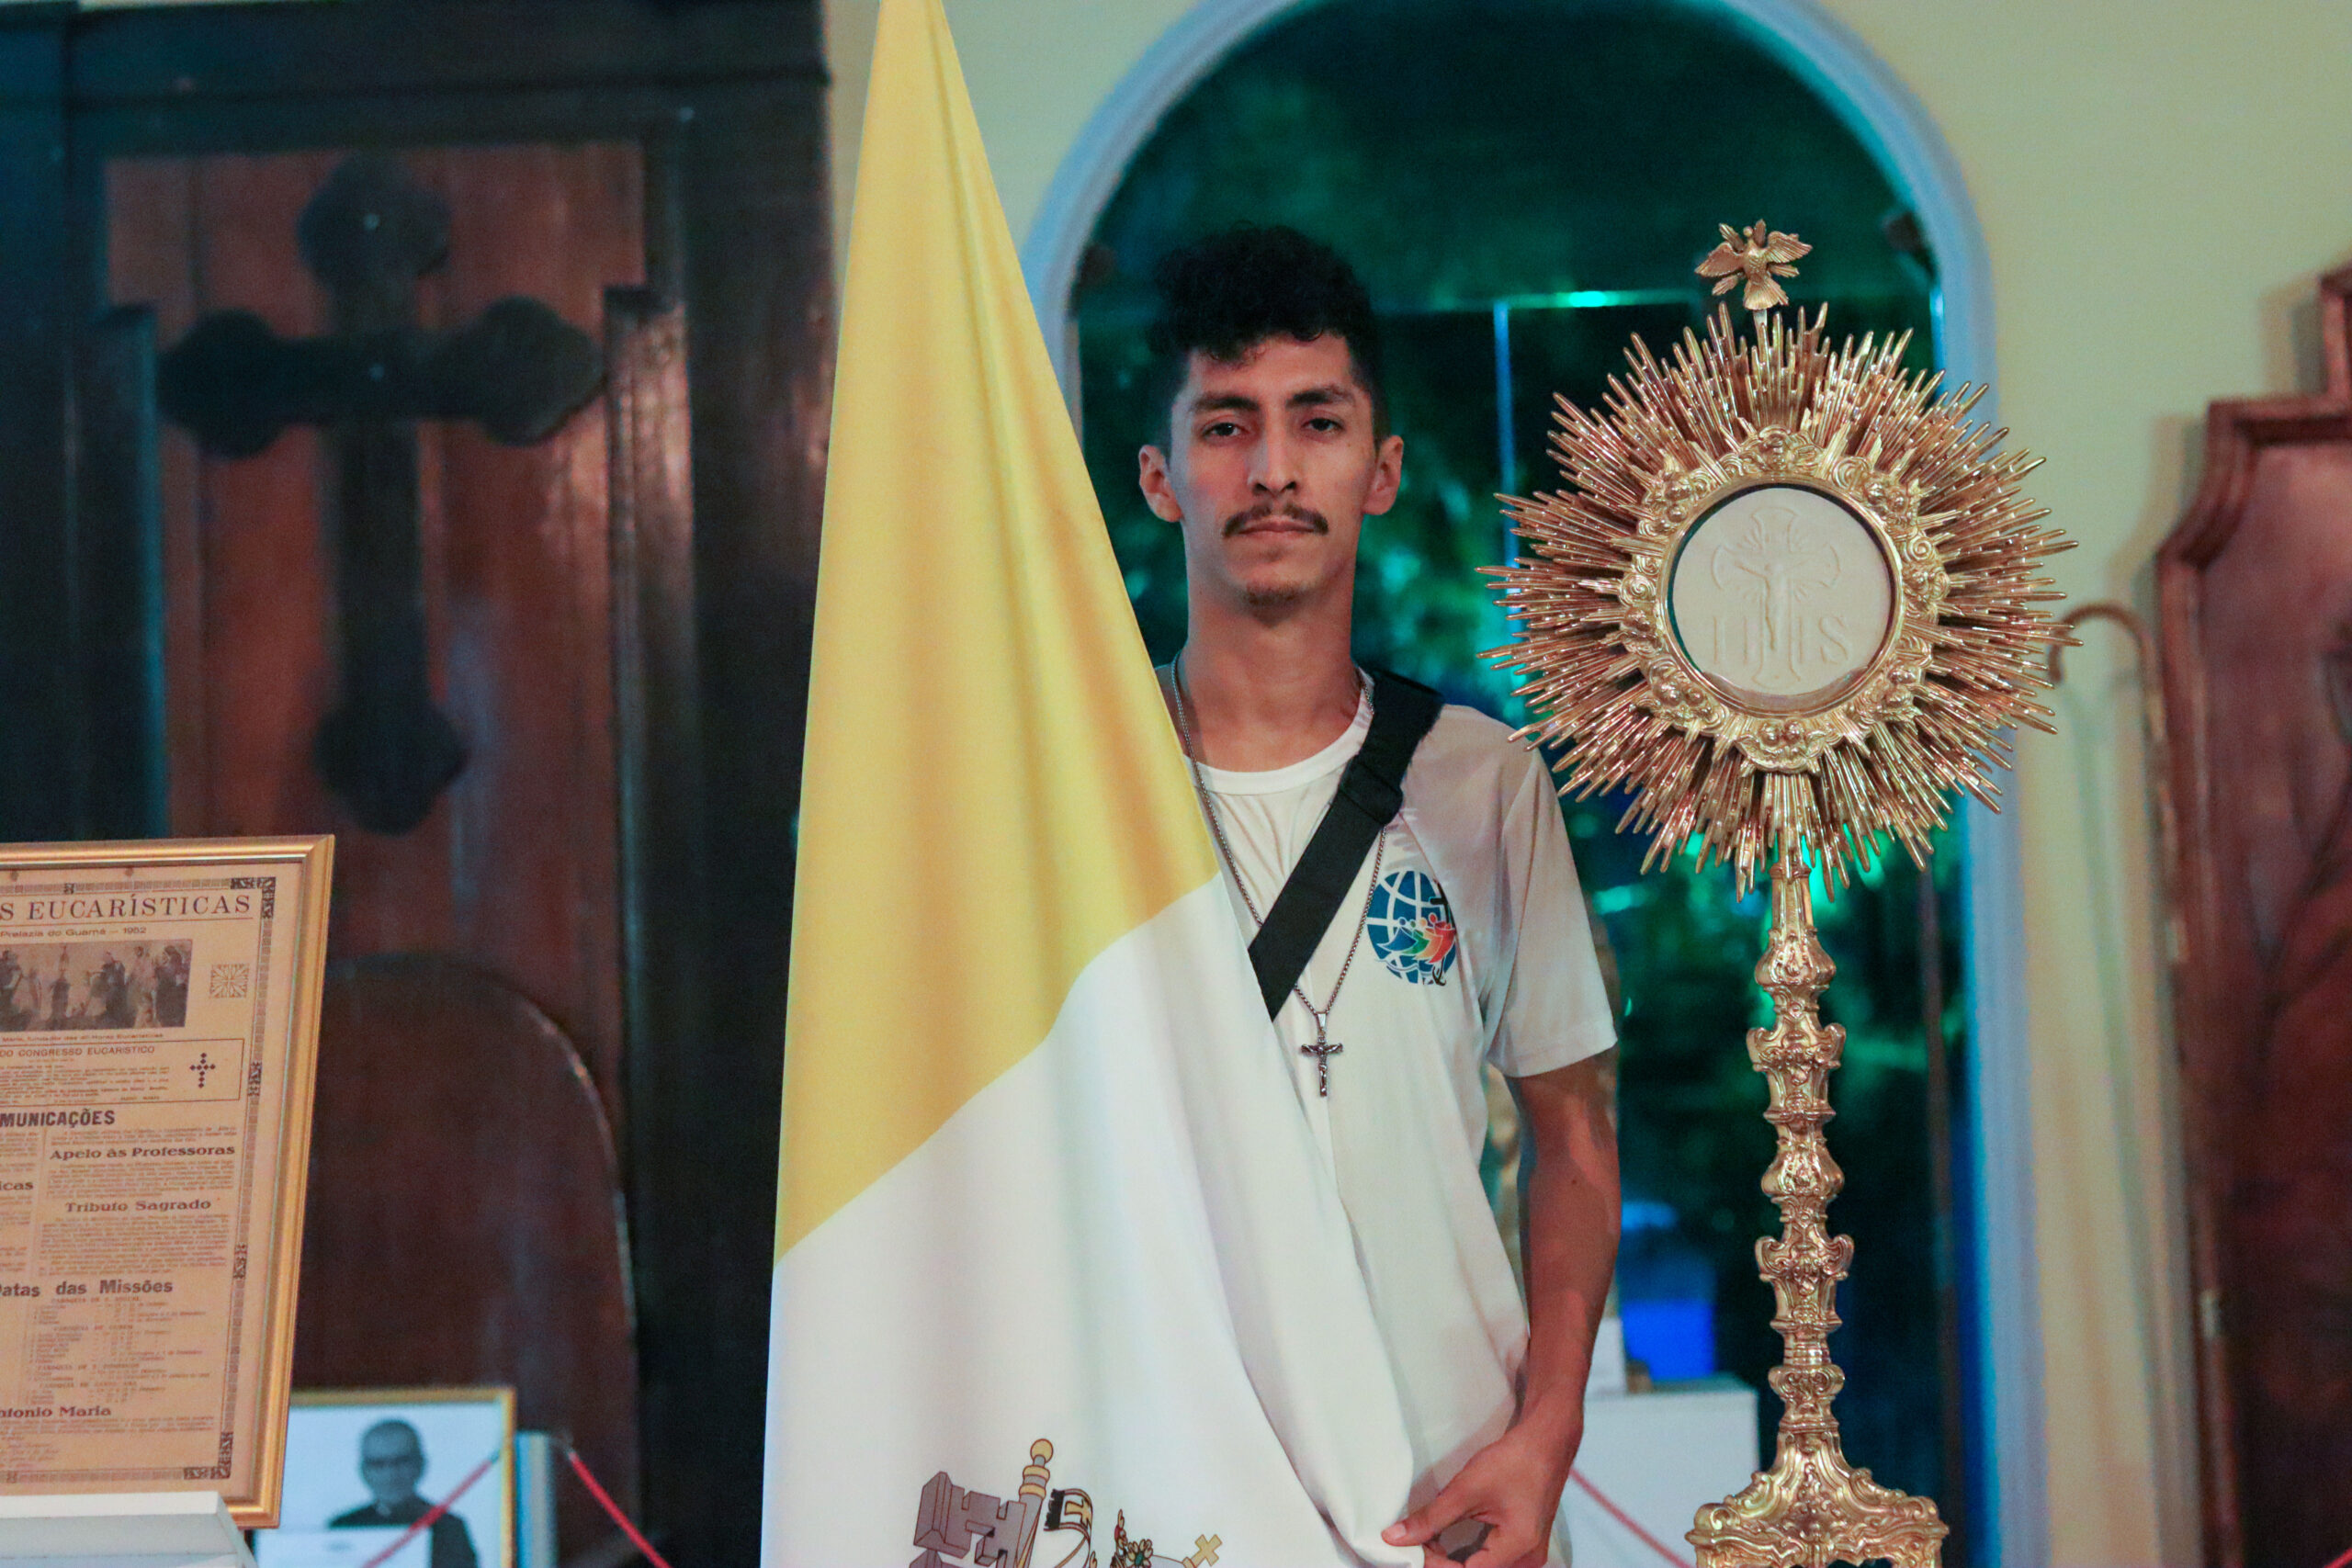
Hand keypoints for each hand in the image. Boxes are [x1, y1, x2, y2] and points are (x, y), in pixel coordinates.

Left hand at [1380, 1415, 1578, 1567]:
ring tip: (1430, 1540)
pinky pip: (1492, 1560)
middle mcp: (1529, 1560)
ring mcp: (1529, 1554)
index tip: (1413, 1547)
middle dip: (1443, 1563)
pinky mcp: (1525, 1544)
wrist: (1546, 1442)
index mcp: (1519, 1548)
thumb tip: (1396, 1538)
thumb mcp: (1466, 1490)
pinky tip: (1447, 1540)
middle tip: (1419, 1542)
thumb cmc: (1513, 1461)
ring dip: (1454, 1560)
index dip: (1436, 1564)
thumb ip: (1431, 1518)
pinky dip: (1468, 1554)